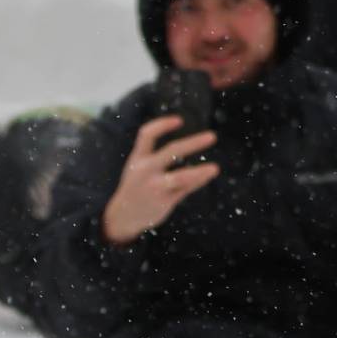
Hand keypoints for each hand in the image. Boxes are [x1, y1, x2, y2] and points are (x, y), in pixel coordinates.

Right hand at [100, 115, 220, 244]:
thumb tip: (189, 143)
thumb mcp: (140, 167)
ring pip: (180, 177)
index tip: (179, 120)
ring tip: (215, 169)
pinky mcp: (163, 202)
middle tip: (212, 136)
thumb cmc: (136, 186)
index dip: (162, 125)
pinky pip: (185, 189)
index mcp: (137, 159)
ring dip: (198, 173)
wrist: (122, 217)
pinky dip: (198, 180)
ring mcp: (154, 187)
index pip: (147, 135)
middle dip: (192, 144)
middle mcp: (145, 171)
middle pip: (170, 152)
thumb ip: (159, 156)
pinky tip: (208, 174)